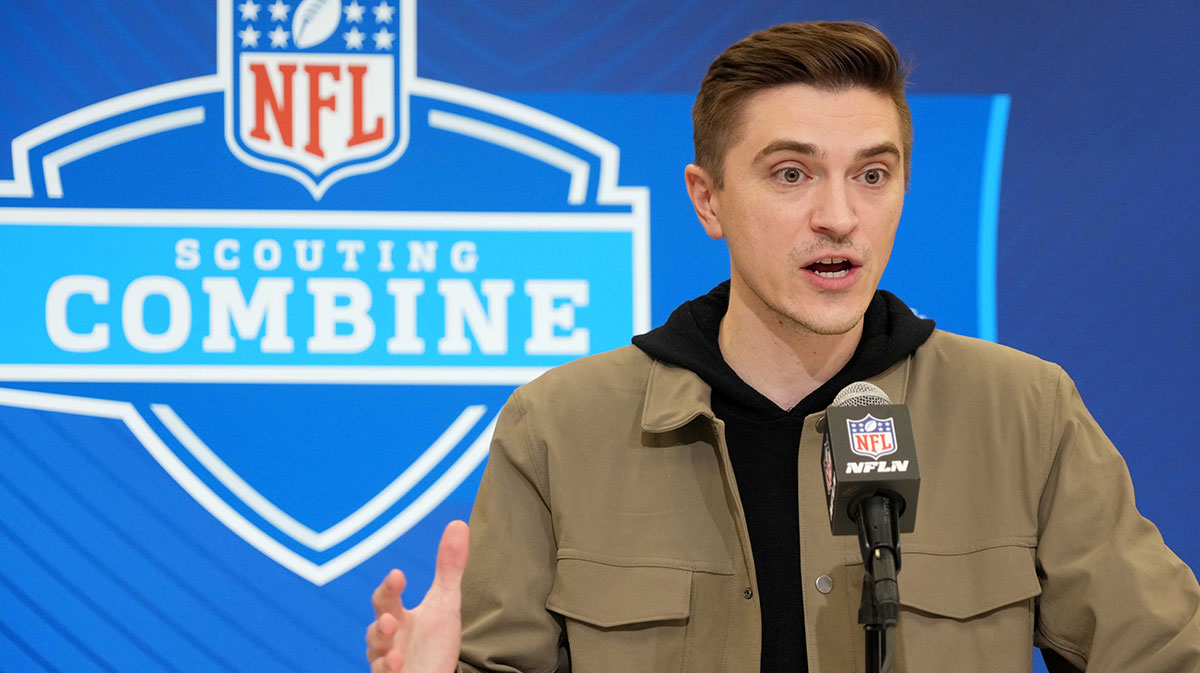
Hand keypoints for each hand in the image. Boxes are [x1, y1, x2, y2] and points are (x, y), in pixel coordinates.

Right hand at [367, 521, 469, 671]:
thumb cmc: (434, 642)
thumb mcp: (445, 603)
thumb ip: (448, 567)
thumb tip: (458, 523)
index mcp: (397, 616)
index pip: (386, 598)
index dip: (389, 587)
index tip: (398, 575)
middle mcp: (388, 639)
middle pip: (375, 628)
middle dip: (379, 624)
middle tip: (389, 619)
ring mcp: (387, 663)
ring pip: (375, 655)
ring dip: (383, 650)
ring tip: (394, 649)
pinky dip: (387, 671)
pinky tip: (398, 665)